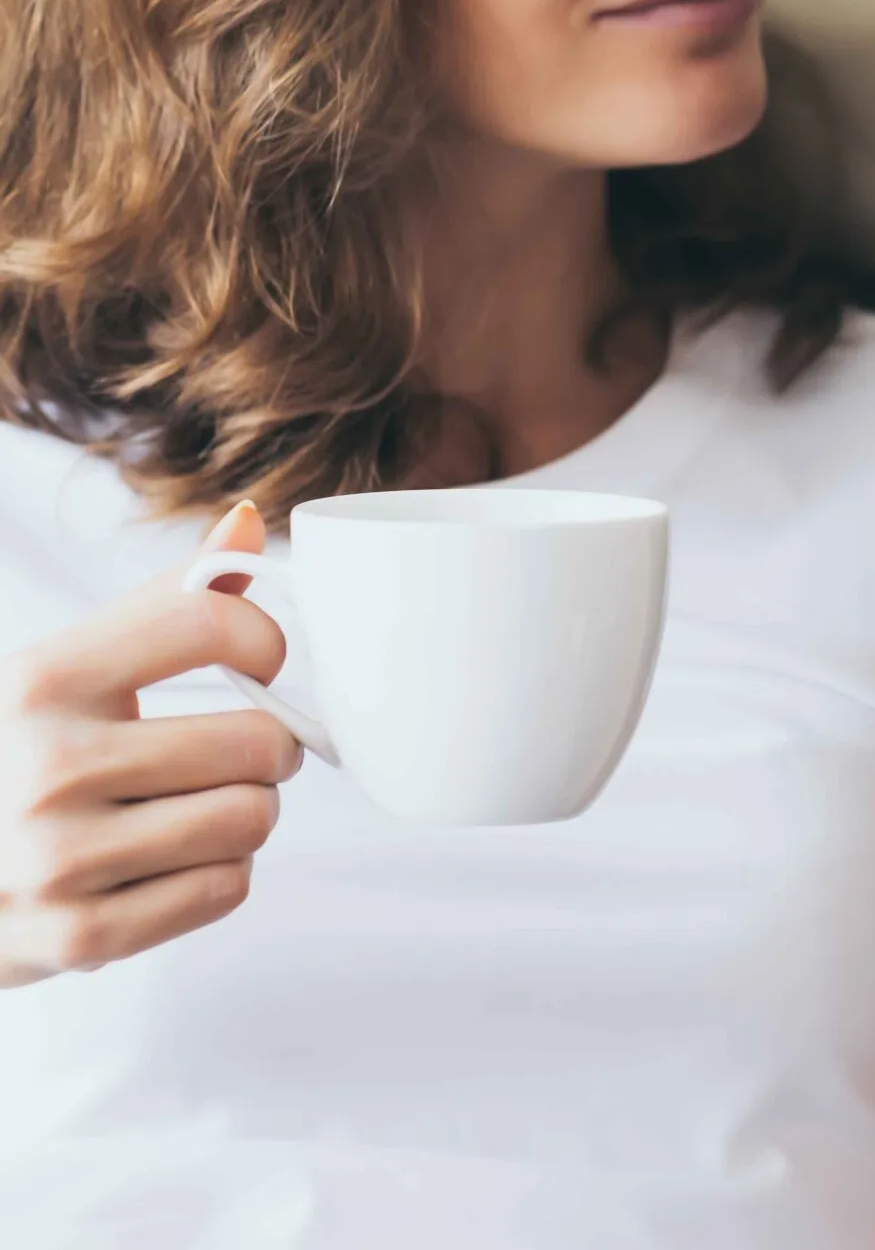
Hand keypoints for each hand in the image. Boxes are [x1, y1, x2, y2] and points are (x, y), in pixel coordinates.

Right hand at [0, 503, 301, 988]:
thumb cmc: (18, 755)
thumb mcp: (65, 670)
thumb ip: (166, 602)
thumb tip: (252, 522)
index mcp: (41, 680)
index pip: (211, 621)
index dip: (263, 640)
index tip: (258, 661)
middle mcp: (46, 766)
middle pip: (260, 742)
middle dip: (264, 749)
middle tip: (227, 754)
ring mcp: (57, 860)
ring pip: (253, 819)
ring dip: (243, 814)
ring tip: (190, 808)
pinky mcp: (78, 937)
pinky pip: (227, 888)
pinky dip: (216, 875)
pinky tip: (162, 864)